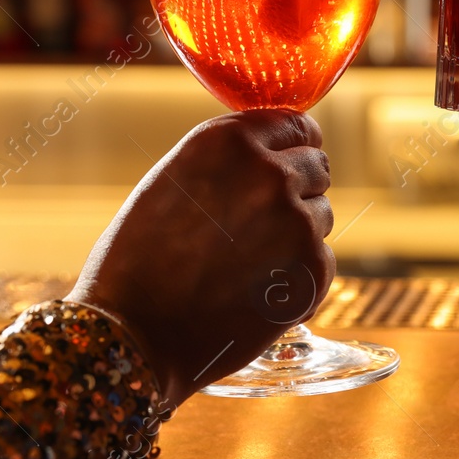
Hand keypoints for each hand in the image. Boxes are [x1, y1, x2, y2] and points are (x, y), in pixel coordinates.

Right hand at [67, 111, 334, 406]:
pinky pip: (323, 261)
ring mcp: (296, 221)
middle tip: (263, 224)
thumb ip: (229, 159)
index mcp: (229, 141)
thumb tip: (279, 152)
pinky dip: (299, 277)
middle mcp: (269, 173)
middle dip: (299, 189)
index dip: (297, 144)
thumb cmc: (139, 260)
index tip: (294, 159)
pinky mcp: (312, 269)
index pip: (296, 124)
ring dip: (297, 235)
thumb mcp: (174, 181)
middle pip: (317, 166)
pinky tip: (255, 293)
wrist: (134, 334)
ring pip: (321, 215)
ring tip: (244, 265)